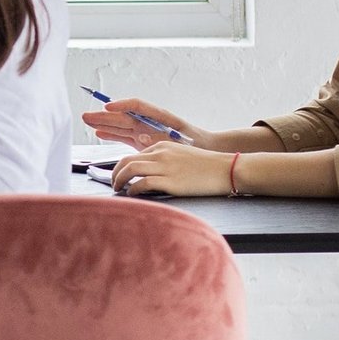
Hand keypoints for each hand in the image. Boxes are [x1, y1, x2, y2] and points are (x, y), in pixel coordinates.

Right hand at [79, 97, 209, 149]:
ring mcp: (145, 131)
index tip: (108, 107)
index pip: (137, 106)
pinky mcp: (143, 141)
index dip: (122, 105)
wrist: (205, 149)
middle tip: (85, 115)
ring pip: (120, 125)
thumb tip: (142, 137)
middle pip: (123, 115)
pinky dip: (111, 134)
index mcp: (158, 116)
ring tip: (87, 120)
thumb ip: (160, 137)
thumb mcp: (182, 139)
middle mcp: (149, 122)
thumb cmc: (196, 141)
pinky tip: (100, 132)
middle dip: (104, 115)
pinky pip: (123, 136)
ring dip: (104, 123)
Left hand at [110, 141, 234, 197]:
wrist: (225, 169)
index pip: (135, 155)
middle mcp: (161, 154)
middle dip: (115, 173)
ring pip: (130, 169)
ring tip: (118, 189)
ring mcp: (165, 167)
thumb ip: (164, 160)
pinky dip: (132, 189)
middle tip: (113, 183)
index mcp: (163, 146)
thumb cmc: (206, 166)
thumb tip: (148, 173)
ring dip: (118, 180)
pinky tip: (131, 194)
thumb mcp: (182, 155)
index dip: (123, 166)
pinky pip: (142, 183)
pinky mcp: (170, 181)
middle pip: (126, 160)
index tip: (119, 176)